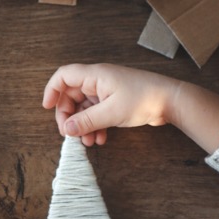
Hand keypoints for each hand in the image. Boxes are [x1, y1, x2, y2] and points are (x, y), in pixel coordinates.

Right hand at [42, 63, 180, 146]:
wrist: (171, 101)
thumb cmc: (144, 99)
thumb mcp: (111, 113)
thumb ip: (86, 121)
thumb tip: (66, 130)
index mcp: (95, 76)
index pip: (63, 76)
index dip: (51, 90)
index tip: (46, 107)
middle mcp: (98, 81)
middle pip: (71, 96)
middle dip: (69, 116)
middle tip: (70, 134)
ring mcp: (107, 91)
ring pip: (84, 107)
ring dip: (83, 125)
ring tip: (88, 142)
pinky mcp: (115, 101)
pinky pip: (97, 113)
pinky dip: (95, 126)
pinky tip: (101, 138)